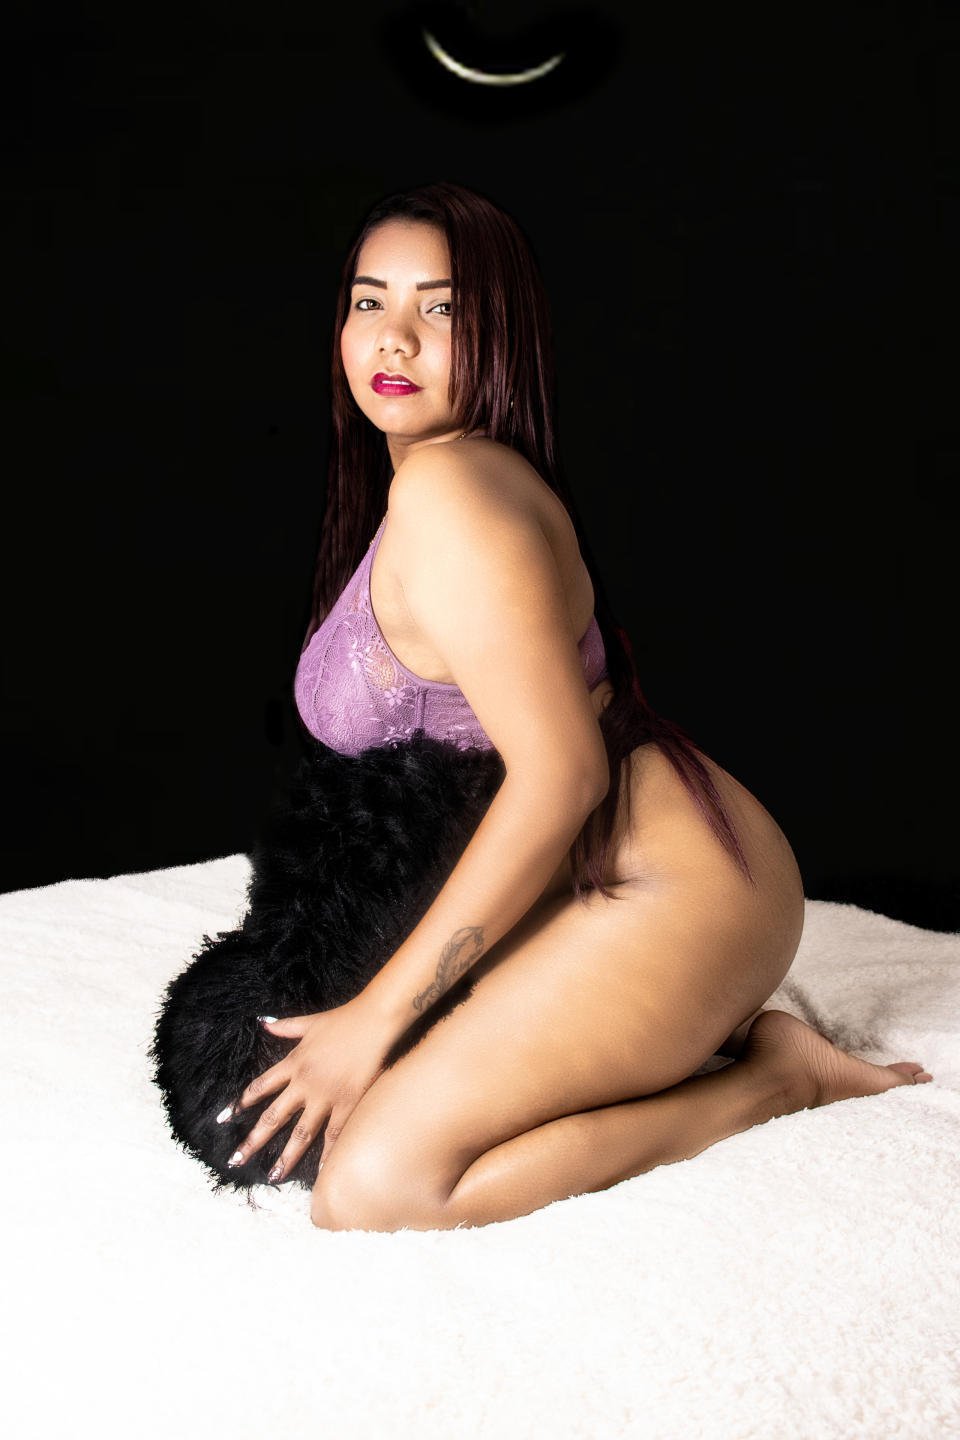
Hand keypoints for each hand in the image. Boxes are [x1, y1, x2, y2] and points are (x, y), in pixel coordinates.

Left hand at [216, 995, 392, 1183]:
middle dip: (253, 1140)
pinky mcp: (348, 1103)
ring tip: (273, 1176)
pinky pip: (334, 1134)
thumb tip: (262, 1022)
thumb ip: (284, 1026)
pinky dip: (327, 1155)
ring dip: (286, 1157)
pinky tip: (321, 1173)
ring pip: (300, 1133)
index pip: (259, 1087)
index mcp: (293, 1064)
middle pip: (272, 1117)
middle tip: (236, 1160)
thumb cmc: (344, 1019)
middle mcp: (304, 1084)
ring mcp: (326, 1097)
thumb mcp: (309, 1022)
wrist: (375, 1021)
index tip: (224, 1120)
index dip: (240, 1104)